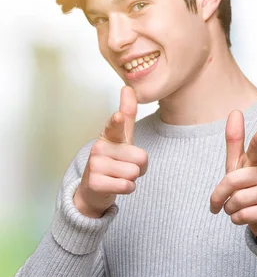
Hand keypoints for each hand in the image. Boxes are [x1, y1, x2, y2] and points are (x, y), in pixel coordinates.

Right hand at [73, 86, 147, 217]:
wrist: (94, 189)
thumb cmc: (113, 161)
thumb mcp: (122, 138)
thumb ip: (128, 115)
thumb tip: (127, 87)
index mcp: (109, 135)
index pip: (116, 126)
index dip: (118, 122)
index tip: (118, 116)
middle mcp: (99, 147)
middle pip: (141, 158)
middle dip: (139, 167)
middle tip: (124, 168)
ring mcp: (95, 165)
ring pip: (135, 173)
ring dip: (132, 179)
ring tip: (118, 176)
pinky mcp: (95, 183)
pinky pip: (127, 186)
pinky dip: (127, 189)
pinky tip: (114, 186)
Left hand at [210, 110, 256, 239]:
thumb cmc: (248, 186)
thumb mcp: (238, 165)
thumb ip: (235, 141)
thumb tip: (235, 111)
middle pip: (233, 181)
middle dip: (220, 196)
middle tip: (220, 202)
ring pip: (238, 201)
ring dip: (229, 209)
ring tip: (236, 208)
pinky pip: (245, 215)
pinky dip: (237, 219)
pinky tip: (245, 216)